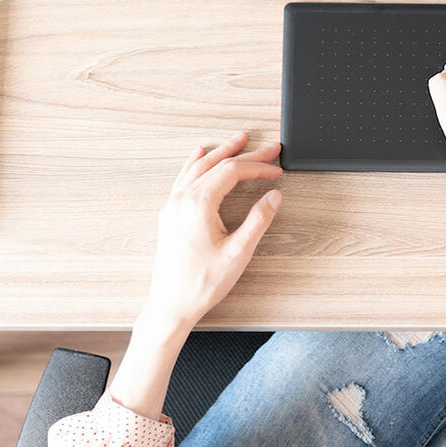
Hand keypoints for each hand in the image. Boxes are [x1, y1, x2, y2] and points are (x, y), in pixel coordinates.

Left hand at [141, 132, 282, 333]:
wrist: (170, 305)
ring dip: (220, 152)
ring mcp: (173, 206)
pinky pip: (182, 178)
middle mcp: (182, 199)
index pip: (232, 172)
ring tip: (238, 141)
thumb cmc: (201, 283)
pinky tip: (198, 155)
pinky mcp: (169, 215)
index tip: (276, 170)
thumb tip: (274, 196)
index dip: (258, 167)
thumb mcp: (238, 252)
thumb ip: (258, 220)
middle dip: (244, 153)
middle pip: (216, 164)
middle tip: (267, 147)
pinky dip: (194, 163)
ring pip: (198, 167)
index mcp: (198, 204)